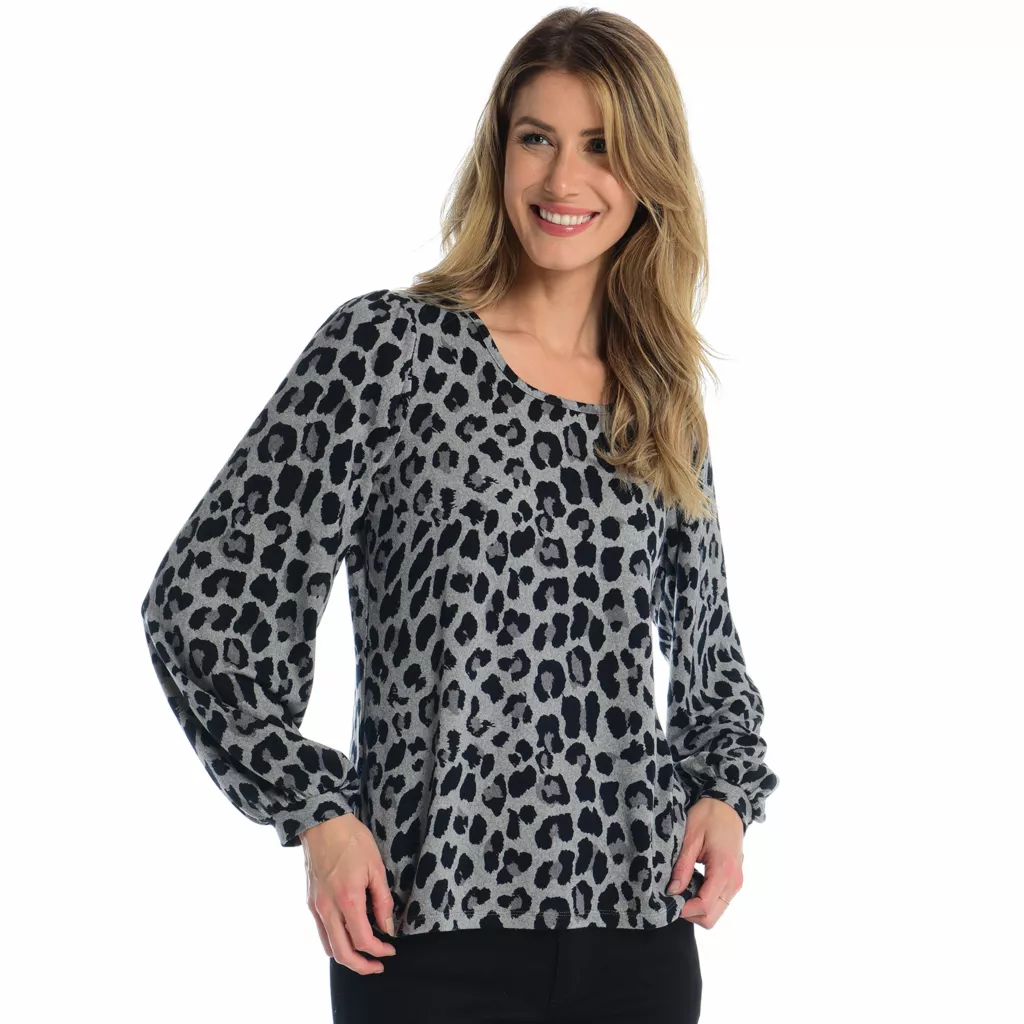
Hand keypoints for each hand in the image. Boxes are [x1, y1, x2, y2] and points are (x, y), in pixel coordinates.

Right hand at [301, 813, 398, 973]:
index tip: (391, 949)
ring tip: (363, 955)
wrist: (323, 823)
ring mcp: (316, 907)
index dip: (379, 951)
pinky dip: (334, 942)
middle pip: (342, 954)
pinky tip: (347, 935)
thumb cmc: (352, 840)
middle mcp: (328, 908)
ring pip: (329, 947)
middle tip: (378, 965)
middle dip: (362, 966)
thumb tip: (387, 927)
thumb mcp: (376, 866)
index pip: (362, 940)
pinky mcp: (310, 902)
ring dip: (347, 957)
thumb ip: (382, 900)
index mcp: (348, 899)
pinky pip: (321, 932)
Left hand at [666, 796, 743, 928]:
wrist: (728, 806)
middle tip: (673, 896)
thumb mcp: (690, 837)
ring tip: (681, 887)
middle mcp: (734, 881)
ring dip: (696, 907)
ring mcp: (736, 882)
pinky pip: (718, 901)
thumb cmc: (709, 816)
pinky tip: (691, 882)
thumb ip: (683, 866)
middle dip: (690, 912)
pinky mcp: (734, 880)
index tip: (667, 902)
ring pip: (715, 911)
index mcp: (724, 870)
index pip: (704, 906)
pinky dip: (703, 899)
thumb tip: (672, 891)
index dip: (684, 909)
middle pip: (711, 917)